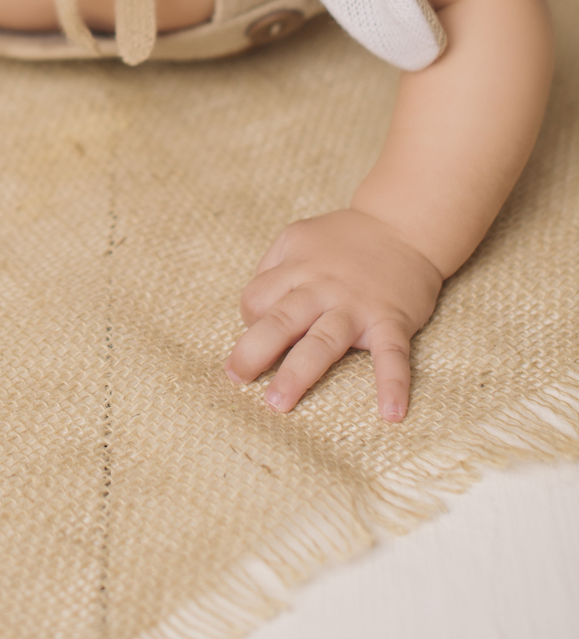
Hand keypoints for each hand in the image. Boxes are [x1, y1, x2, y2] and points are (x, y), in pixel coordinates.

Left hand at [225, 208, 442, 420]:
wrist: (402, 225)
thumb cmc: (343, 240)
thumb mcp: (297, 238)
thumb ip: (273, 268)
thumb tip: (253, 310)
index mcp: (296, 268)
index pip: (257, 299)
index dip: (250, 321)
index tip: (260, 334)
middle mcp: (322, 287)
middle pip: (281, 320)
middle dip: (254, 350)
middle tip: (237, 378)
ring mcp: (357, 305)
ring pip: (323, 341)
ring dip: (299, 373)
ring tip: (278, 403)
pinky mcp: (392, 320)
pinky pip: (393, 355)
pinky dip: (394, 383)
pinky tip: (391, 413)